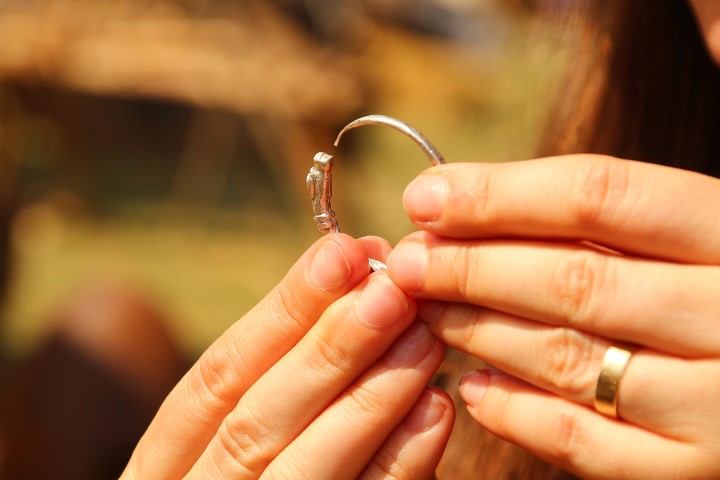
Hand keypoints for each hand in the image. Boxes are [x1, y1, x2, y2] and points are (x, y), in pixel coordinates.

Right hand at [122, 234, 452, 479]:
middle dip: (328, 347)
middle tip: (392, 287)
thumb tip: (356, 278)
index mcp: (166, 467)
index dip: (279, 312)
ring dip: (369, 396)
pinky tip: (436, 410)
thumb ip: (286, 373)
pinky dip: (398, 464)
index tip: (342, 251)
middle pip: (254, 422)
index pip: (213, 380)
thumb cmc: (254, 478)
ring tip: (424, 334)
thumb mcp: (245, 430)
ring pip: (302, 470)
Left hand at [387, 154, 719, 478]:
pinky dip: (515, 413)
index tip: (425, 197)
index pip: (600, 195)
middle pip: (572, 280)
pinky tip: (473, 386)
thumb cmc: (717, 284)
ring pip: (567, 359)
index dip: (498, 194)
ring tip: (428, 311)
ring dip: (478, 332)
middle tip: (408, 262)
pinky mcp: (694, 470)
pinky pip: (583, 443)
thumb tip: (467, 202)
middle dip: (470, 268)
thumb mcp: (691, 232)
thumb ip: (606, 218)